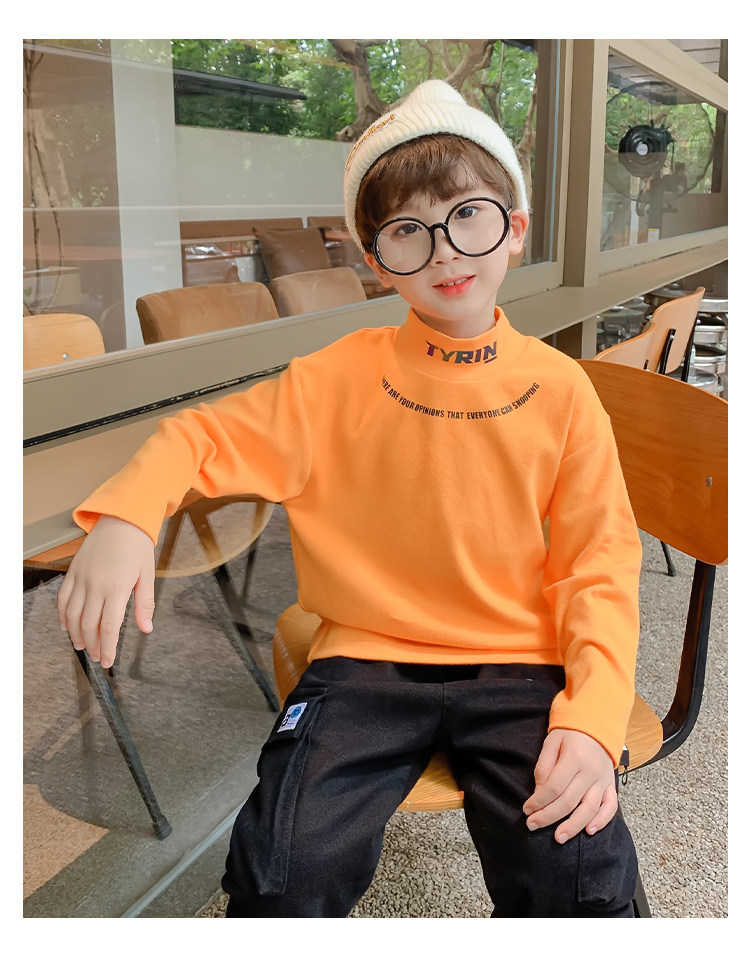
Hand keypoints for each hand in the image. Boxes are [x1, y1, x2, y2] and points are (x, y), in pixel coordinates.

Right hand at [57, 516, 155, 669]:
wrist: (121, 519)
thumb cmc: (137, 547)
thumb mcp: (148, 575)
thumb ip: (145, 604)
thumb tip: (146, 629)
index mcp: (118, 587)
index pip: (110, 626)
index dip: (108, 647)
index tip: (108, 661)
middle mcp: (96, 585)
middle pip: (89, 624)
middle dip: (93, 645)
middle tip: (98, 657)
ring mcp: (82, 578)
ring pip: (72, 615)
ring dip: (76, 634)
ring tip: (83, 647)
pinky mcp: (73, 572)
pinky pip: (63, 598)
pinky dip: (62, 615)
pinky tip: (67, 627)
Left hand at [522, 729, 617, 843]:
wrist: (596, 725)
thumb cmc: (570, 733)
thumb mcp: (551, 742)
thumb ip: (544, 766)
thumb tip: (539, 792)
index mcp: (575, 758)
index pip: (554, 787)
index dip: (539, 801)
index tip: (527, 809)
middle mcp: (591, 771)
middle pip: (569, 801)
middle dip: (549, 816)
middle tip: (533, 825)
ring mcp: (603, 780)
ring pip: (589, 809)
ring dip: (573, 826)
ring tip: (559, 837)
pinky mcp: (610, 785)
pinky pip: (610, 806)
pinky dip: (602, 821)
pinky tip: (589, 831)